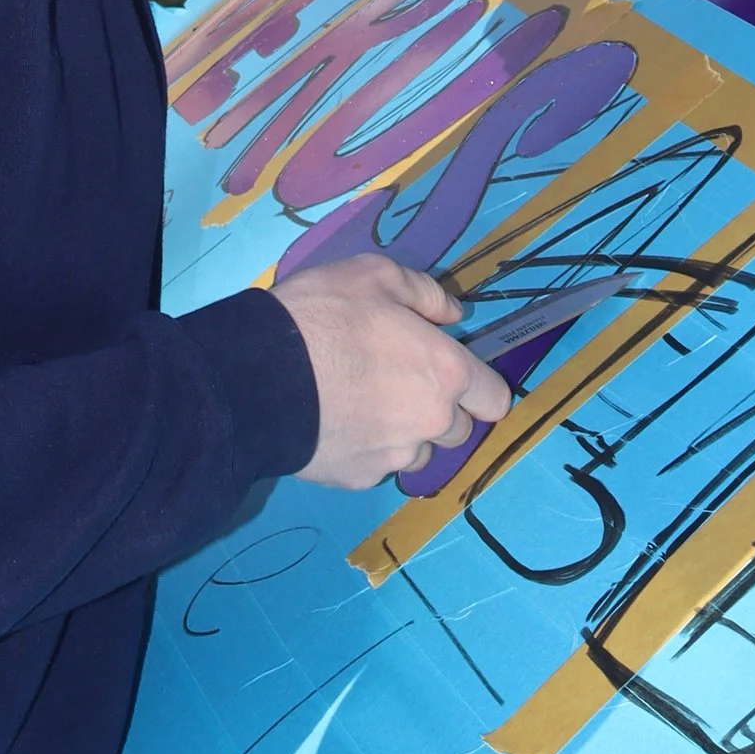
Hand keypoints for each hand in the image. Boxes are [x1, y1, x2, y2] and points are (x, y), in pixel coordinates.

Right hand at [271, 255, 512, 489]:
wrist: (258, 376)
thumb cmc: (323, 315)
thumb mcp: (375, 275)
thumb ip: (426, 294)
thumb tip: (454, 315)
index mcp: (445, 372)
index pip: (496, 399)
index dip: (479, 386)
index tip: (453, 373)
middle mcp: (431, 422)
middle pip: (459, 429)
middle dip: (439, 409)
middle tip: (397, 381)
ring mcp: (395, 457)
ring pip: (419, 451)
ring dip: (405, 433)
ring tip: (362, 404)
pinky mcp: (359, 478)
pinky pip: (378, 465)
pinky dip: (366, 448)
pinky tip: (336, 422)